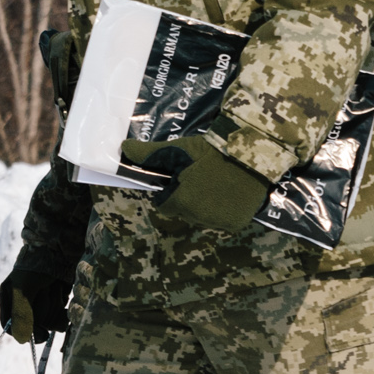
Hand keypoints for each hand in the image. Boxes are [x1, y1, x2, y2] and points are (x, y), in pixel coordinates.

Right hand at [0, 267, 71, 344]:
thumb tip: (22, 340)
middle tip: (47, 292)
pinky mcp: (58, 302)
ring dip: (55, 307)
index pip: (10, 325)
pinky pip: (60, 318)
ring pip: (48, 322)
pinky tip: (65, 297)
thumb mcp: (23, 290)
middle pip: (33, 325)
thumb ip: (21, 314)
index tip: (38, 334)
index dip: (22, 332)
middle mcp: (24, 302)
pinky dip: (65, 312)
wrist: (61, 251)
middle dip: (43, 312)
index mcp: (9, 297)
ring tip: (56, 287)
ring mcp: (42, 303)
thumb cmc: (37, 267)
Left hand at [119, 135, 272, 234]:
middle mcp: (196, 217)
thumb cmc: (209, 151)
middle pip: (185, 212)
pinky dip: (225, 212)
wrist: (250, 154)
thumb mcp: (177, 150)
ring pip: (203, 218)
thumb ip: (148, 154)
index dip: (172, 191)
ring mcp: (217, 222)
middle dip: (189, 199)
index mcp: (179, 201)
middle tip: (203, 180)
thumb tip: (122, 149)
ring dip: (206, 207)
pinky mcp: (235, 224)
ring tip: (218, 186)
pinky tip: (230, 195)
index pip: (165, 205)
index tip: (183, 178)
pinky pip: (223, 221)